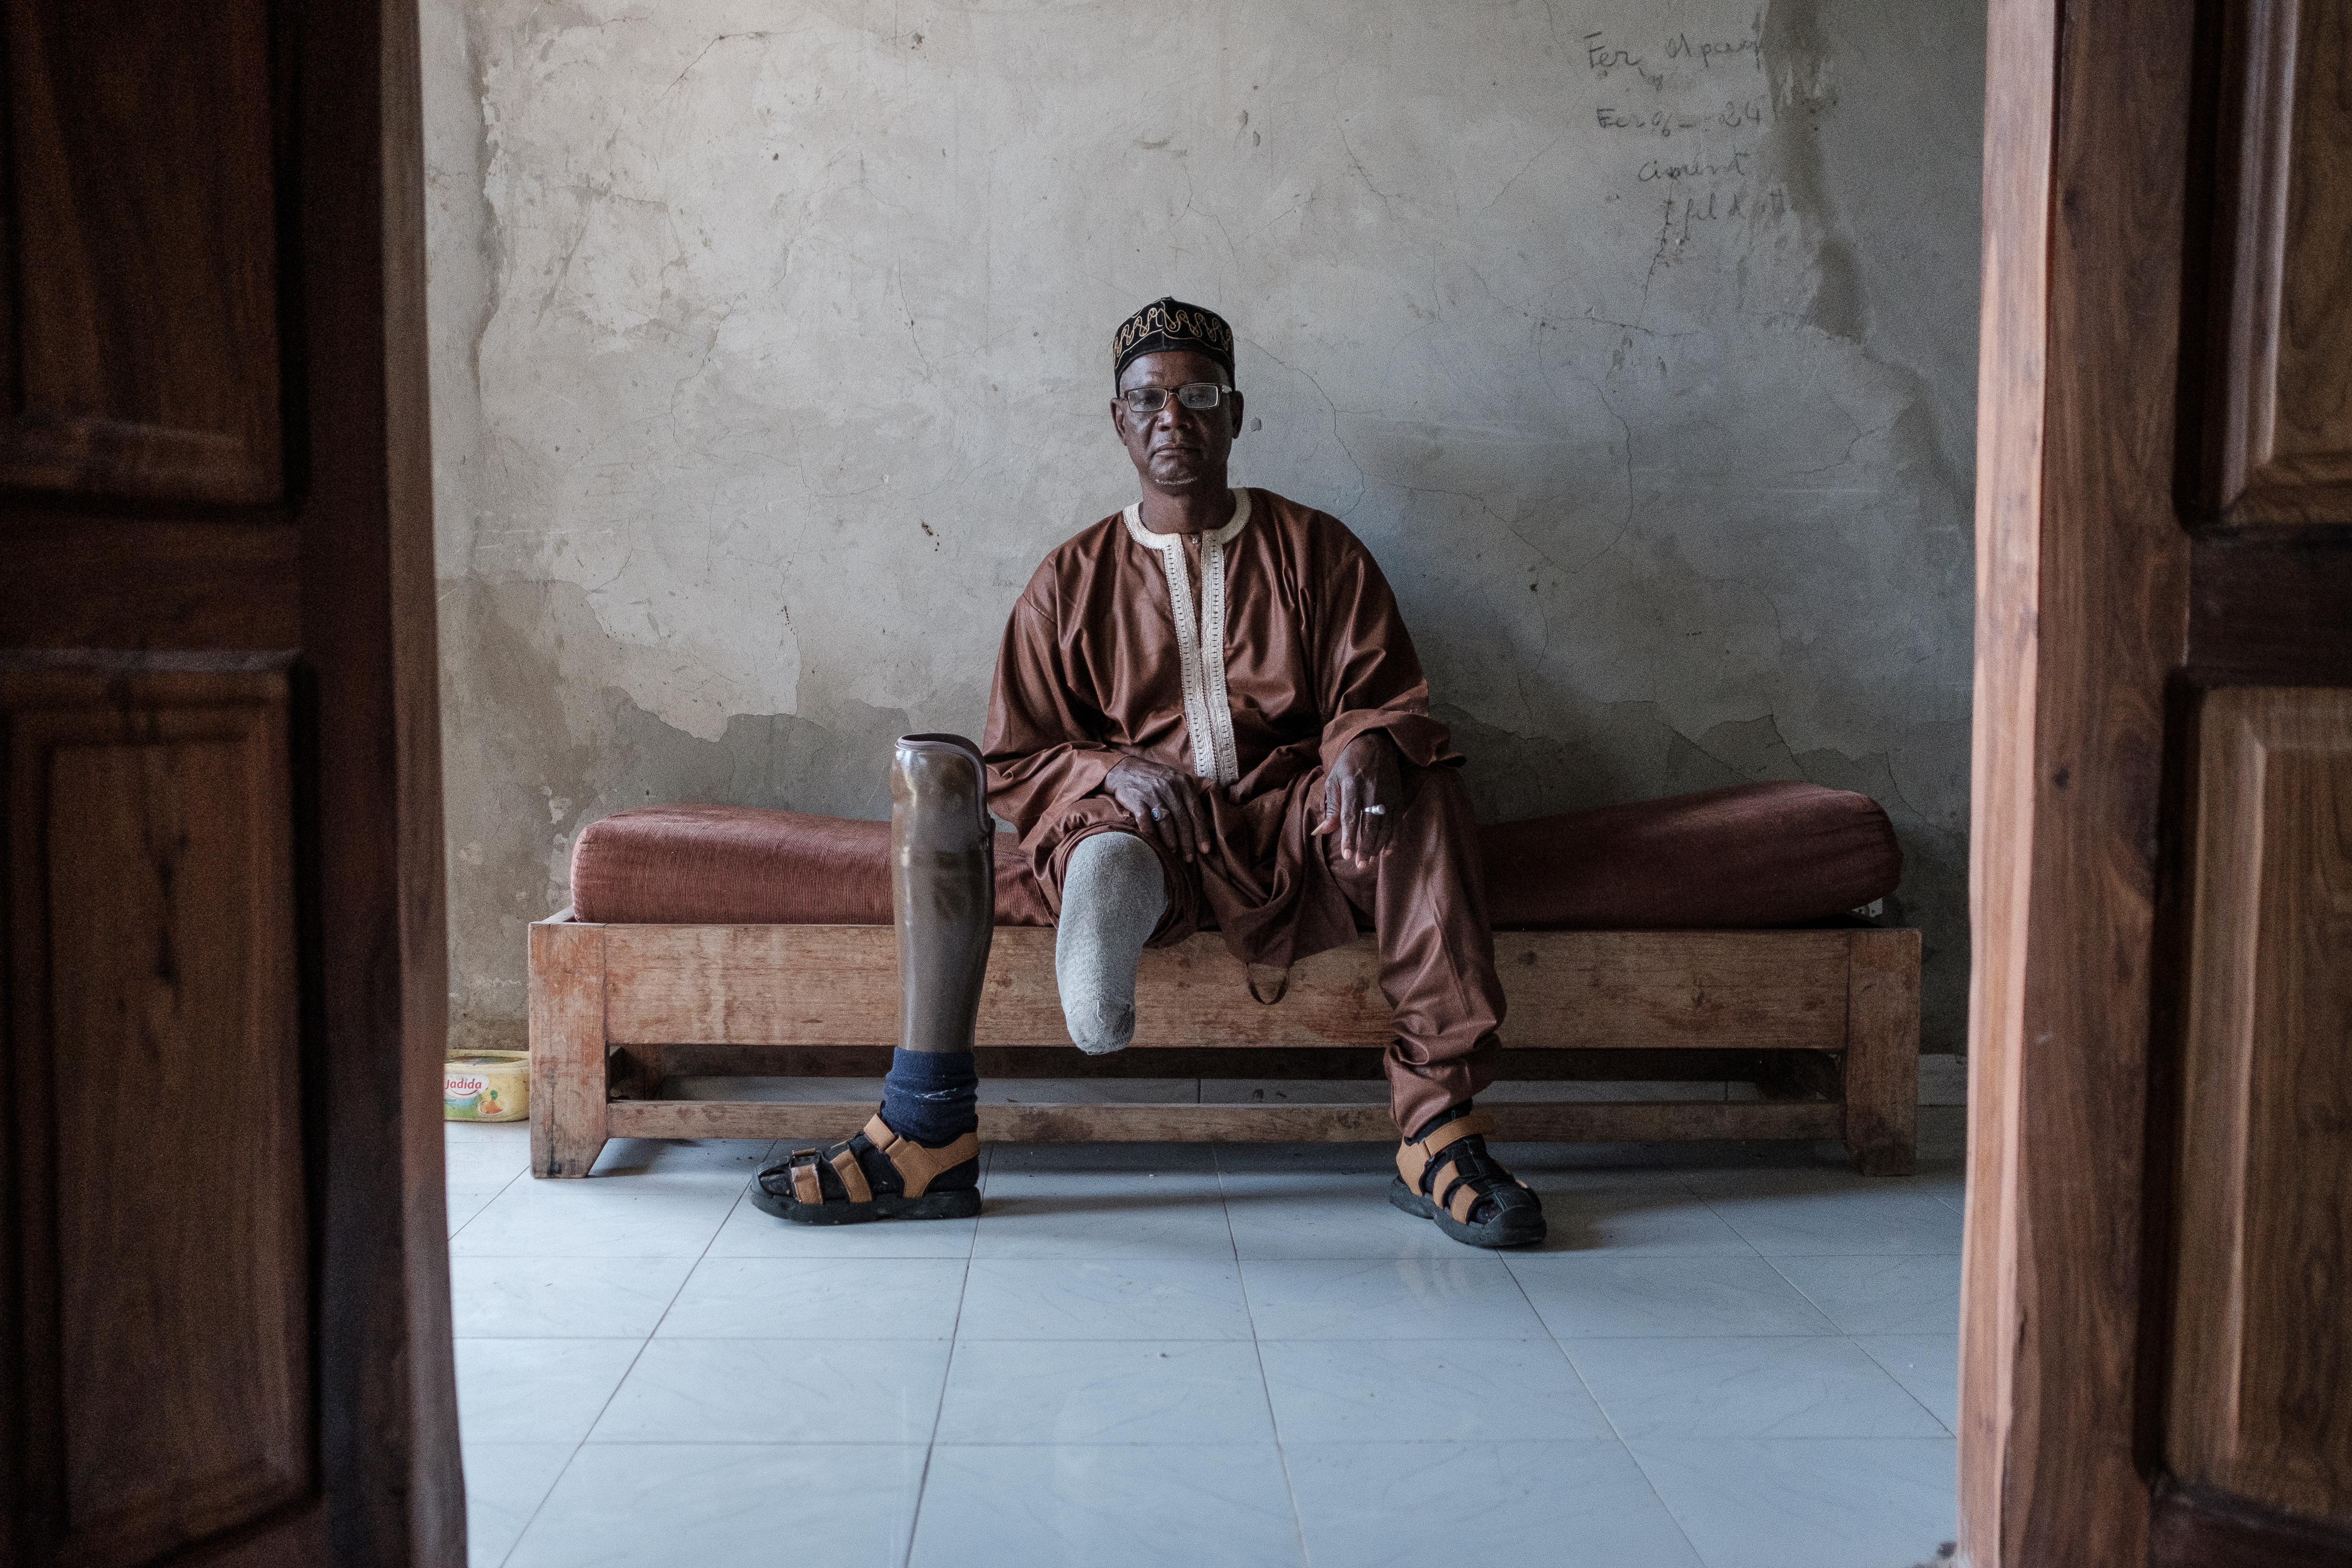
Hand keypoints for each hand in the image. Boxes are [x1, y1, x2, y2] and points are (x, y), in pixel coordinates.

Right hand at [1105, 755, 1212, 860]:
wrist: (1125, 769)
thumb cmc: (1155, 779)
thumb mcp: (1176, 780)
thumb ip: (1188, 797)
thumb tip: (1202, 823)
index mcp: (1184, 783)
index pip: (1196, 812)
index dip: (1201, 833)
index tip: (1205, 849)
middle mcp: (1170, 787)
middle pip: (1183, 820)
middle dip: (1188, 842)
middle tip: (1189, 857)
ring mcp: (1153, 793)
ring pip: (1166, 823)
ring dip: (1171, 841)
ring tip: (1174, 852)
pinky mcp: (1137, 800)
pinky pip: (1146, 821)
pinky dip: (1150, 834)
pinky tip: (1154, 842)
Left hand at [1312, 730, 1400, 865]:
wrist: (1375, 743)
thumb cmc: (1349, 763)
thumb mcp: (1334, 780)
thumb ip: (1331, 806)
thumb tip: (1323, 831)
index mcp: (1352, 785)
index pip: (1350, 816)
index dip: (1349, 838)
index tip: (1347, 856)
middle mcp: (1372, 791)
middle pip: (1369, 825)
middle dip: (1365, 847)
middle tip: (1360, 865)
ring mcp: (1388, 794)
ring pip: (1385, 825)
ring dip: (1378, 845)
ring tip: (1370, 861)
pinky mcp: (1398, 796)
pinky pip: (1397, 821)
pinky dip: (1393, 837)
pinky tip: (1387, 851)